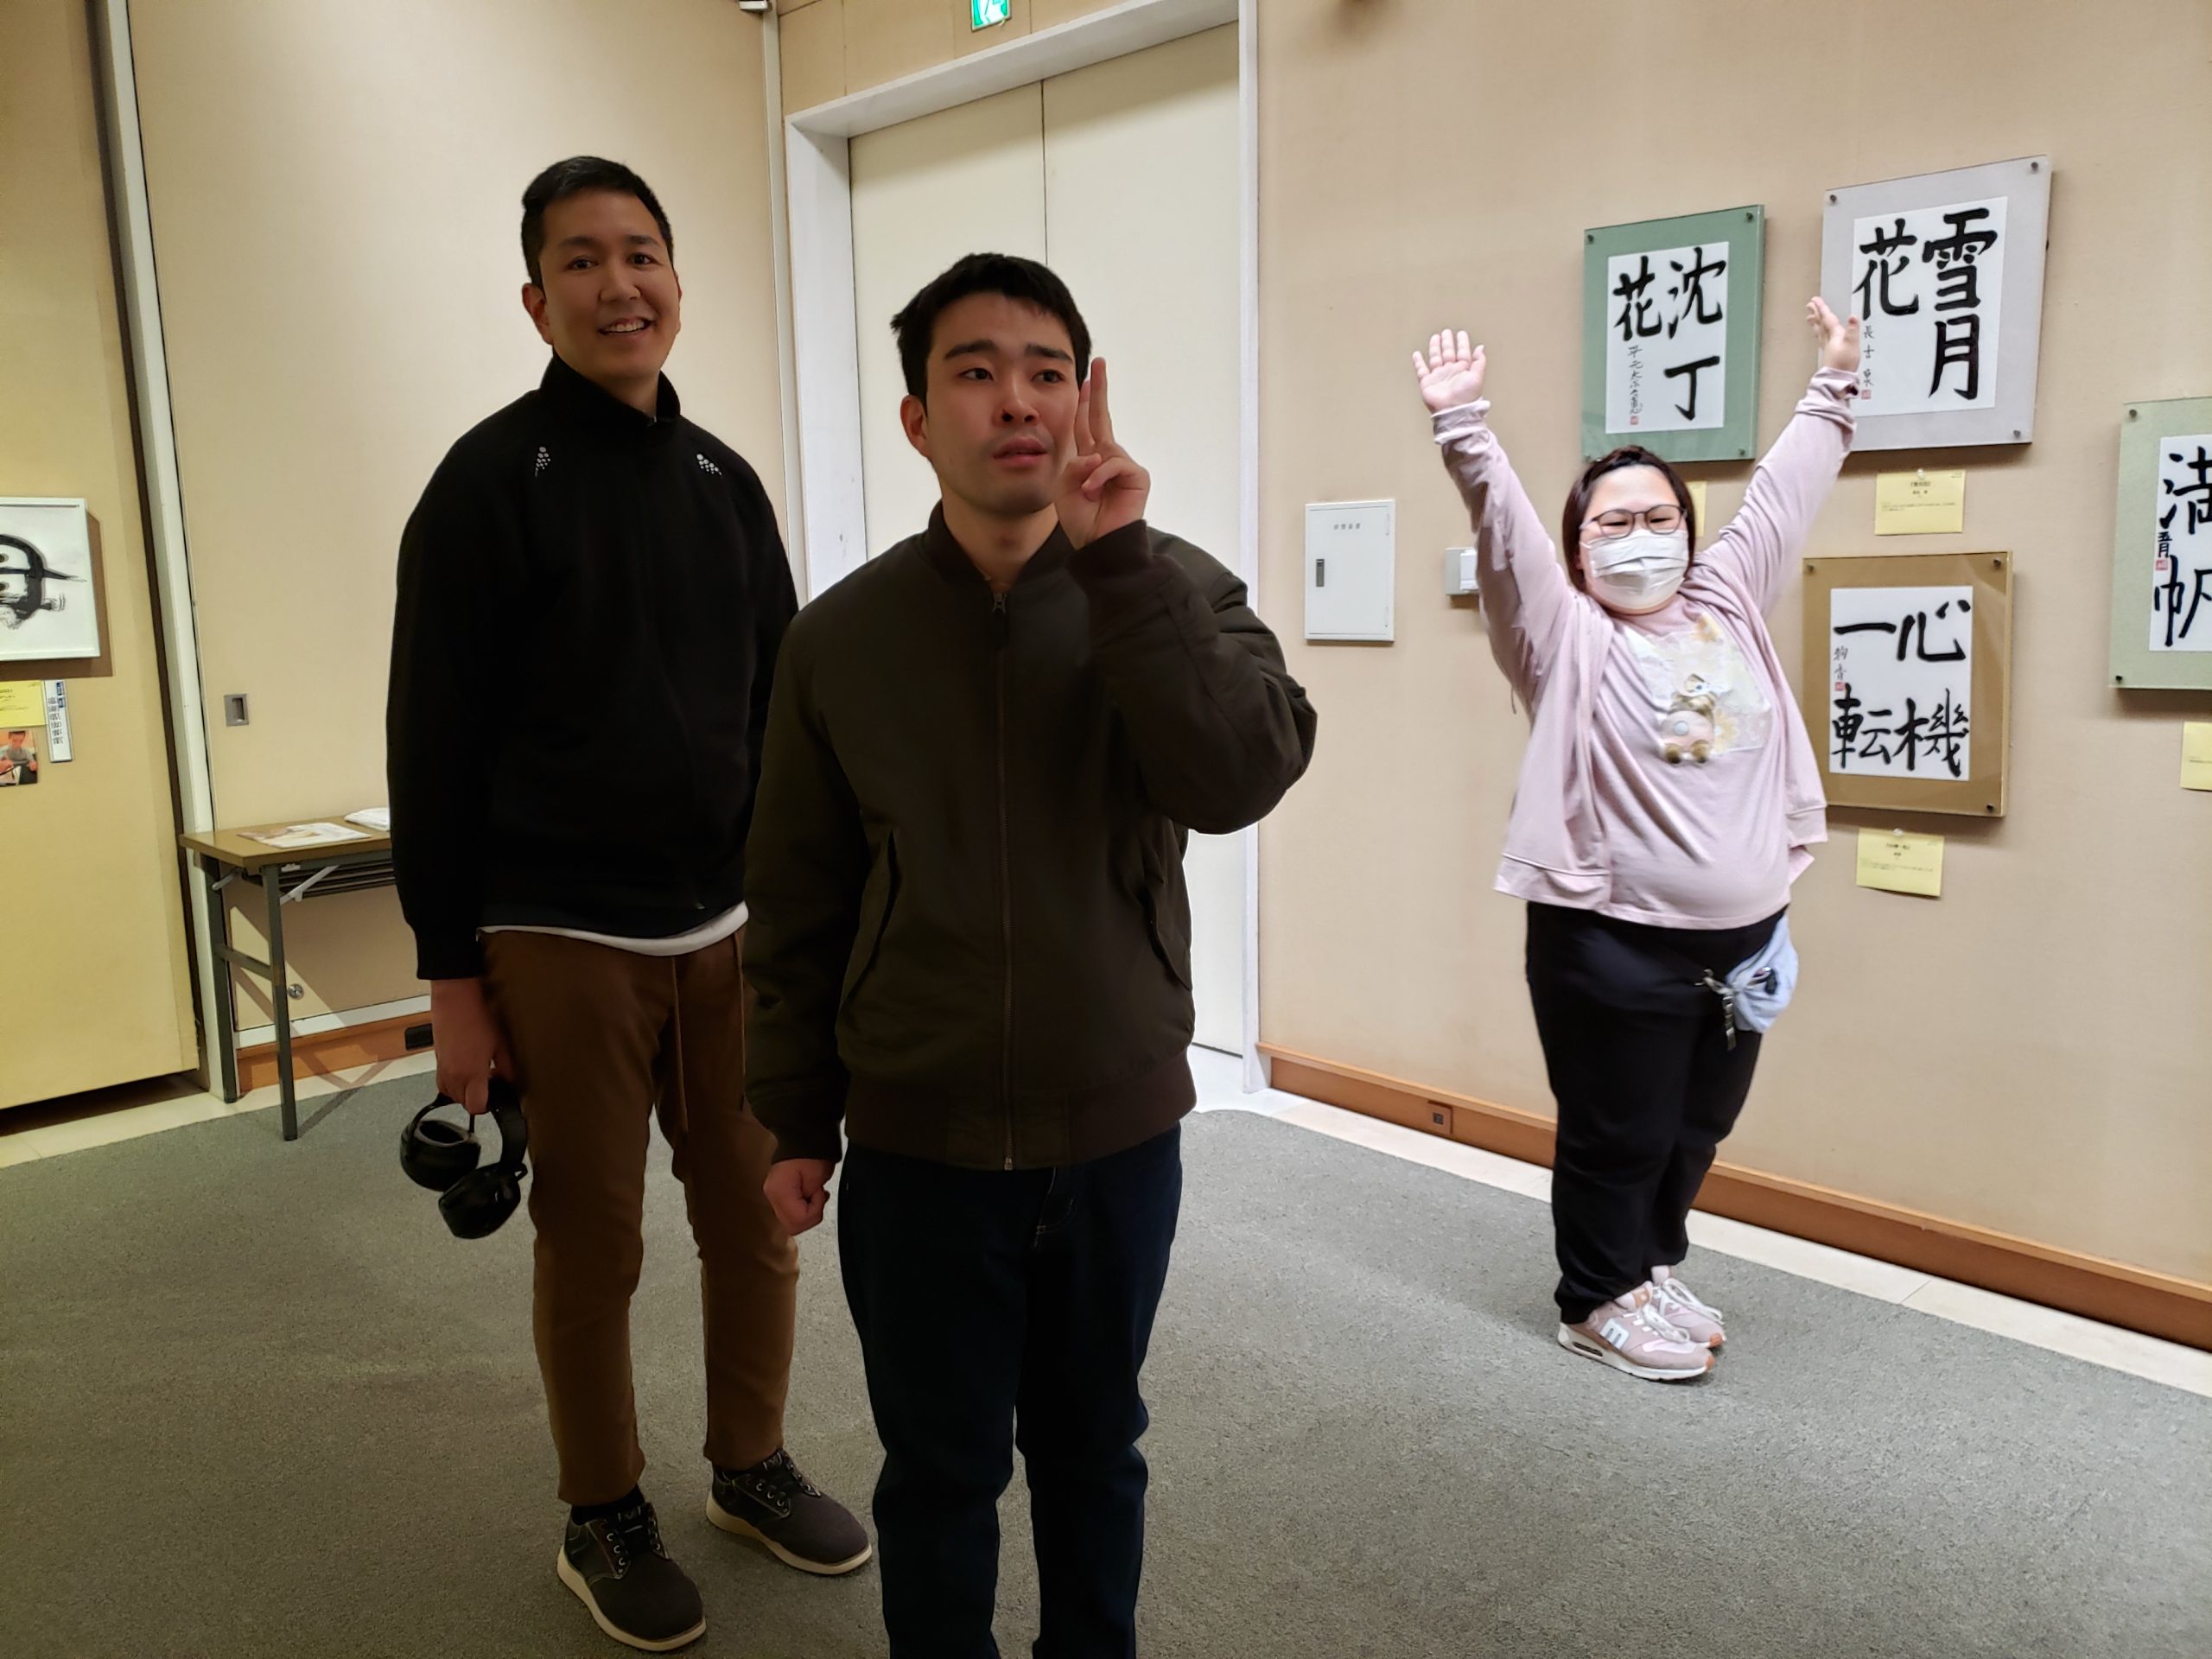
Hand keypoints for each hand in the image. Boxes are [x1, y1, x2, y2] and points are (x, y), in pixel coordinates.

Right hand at [429, 976, 512, 1114]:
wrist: (455, 999)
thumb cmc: (477, 1017)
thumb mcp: (501, 1044)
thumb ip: (507, 1067)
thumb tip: (510, 1081)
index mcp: (471, 1074)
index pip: (476, 1107)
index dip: (487, 1107)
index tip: (495, 1098)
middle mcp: (453, 1075)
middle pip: (463, 1103)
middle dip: (477, 1098)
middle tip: (490, 1083)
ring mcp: (442, 1068)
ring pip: (451, 1095)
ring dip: (464, 1092)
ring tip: (477, 1076)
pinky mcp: (436, 1060)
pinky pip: (442, 1082)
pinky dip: (453, 1082)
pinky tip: (464, 1069)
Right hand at [764, 1158, 835, 1235]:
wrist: (804, 1138)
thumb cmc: (810, 1152)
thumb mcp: (817, 1178)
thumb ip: (814, 1203)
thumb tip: (811, 1214)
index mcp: (779, 1191)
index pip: (798, 1220)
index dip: (815, 1211)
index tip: (819, 1194)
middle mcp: (772, 1196)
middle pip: (792, 1226)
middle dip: (810, 1215)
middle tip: (817, 1196)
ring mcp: (773, 1195)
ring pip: (791, 1222)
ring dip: (806, 1212)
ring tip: (813, 1193)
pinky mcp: (778, 1194)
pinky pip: (791, 1212)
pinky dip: (802, 1208)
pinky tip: (809, 1195)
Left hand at [1053, 359, 1149, 547]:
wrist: (1099, 545)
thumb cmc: (1081, 519)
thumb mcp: (1064, 487)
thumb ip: (1073, 463)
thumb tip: (1095, 454)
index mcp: (1089, 460)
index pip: (1085, 424)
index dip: (1084, 402)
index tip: (1086, 379)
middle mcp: (1107, 458)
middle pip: (1101, 417)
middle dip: (1100, 390)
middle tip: (1099, 364)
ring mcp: (1124, 466)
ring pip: (1103, 449)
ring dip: (1089, 473)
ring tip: (1088, 495)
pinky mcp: (1137, 475)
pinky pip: (1114, 463)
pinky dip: (1100, 477)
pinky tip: (1095, 492)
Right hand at [1412, 330, 1485, 412]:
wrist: (1452, 411)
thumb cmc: (1466, 396)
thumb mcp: (1477, 377)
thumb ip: (1479, 362)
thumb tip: (1481, 347)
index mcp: (1462, 370)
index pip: (1462, 352)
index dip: (1462, 343)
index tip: (1460, 333)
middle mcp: (1450, 371)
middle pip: (1448, 353)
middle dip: (1447, 342)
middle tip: (1446, 332)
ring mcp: (1438, 376)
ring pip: (1435, 358)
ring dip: (1435, 348)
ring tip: (1435, 337)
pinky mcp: (1427, 382)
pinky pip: (1421, 370)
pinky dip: (1418, 362)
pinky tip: (1416, 354)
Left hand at [1808, 297, 1860, 374]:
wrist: (1838, 379)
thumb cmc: (1845, 363)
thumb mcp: (1853, 344)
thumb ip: (1853, 330)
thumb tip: (1853, 317)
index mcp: (1835, 335)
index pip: (1827, 319)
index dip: (1822, 309)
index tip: (1815, 300)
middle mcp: (1828, 339)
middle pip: (1820, 323)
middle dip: (1816, 313)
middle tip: (1809, 305)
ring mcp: (1827, 346)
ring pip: (1819, 331)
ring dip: (1815, 323)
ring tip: (1810, 317)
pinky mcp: (1828, 353)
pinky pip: (1821, 339)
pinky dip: (1819, 333)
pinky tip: (1820, 334)